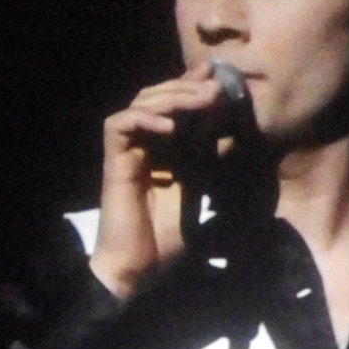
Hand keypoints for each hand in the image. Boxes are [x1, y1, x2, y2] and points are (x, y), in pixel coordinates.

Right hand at [88, 65, 221, 296]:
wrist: (143, 268)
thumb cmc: (169, 237)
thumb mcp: (201, 189)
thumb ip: (211, 161)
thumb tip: (234, 133)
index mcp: (165, 148)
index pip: (178, 107)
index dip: (196, 88)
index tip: (224, 80)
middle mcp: (145, 143)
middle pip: (160, 96)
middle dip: (189, 88)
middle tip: (217, 88)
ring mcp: (128, 150)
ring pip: (142, 103)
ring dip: (172, 98)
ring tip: (201, 101)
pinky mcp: (114, 161)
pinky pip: (121, 125)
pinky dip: (145, 119)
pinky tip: (171, 128)